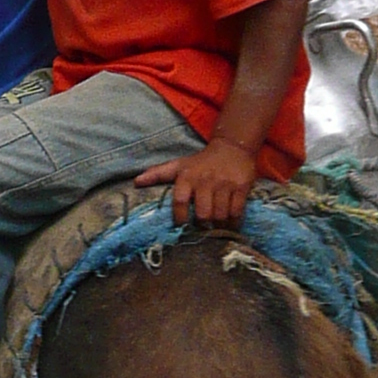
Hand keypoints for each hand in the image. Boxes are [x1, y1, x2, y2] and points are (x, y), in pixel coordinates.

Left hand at [135, 138, 259, 228]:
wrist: (232, 148)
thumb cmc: (201, 162)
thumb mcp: (179, 165)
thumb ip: (158, 174)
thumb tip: (136, 182)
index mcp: (187, 176)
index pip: (179, 201)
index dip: (180, 217)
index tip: (182, 225)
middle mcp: (205, 180)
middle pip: (203, 213)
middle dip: (203, 225)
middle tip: (202, 229)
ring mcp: (225, 184)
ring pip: (220, 215)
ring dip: (218, 225)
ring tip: (216, 228)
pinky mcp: (241, 187)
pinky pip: (237, 211)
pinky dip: (233, 222)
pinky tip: (230, 223)